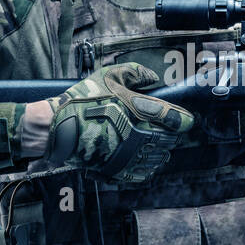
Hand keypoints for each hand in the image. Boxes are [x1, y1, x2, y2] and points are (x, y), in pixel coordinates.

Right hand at [45, 62, 194, 181]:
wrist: (59, 128)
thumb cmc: (83, 101)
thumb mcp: (109, 75)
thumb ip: (135, 73)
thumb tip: (152, 78)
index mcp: (141, 111)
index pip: (175, 118)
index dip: (184, 119)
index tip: (186, 119)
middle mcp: (141, 135)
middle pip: (170, 139)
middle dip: (169, 134)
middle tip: (163, 128)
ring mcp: (131, 155)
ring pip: (159, 156)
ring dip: (159, 150)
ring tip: (150, 142)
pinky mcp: (120, 169)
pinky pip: (144, 172)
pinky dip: (147, 165)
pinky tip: (141, 157)